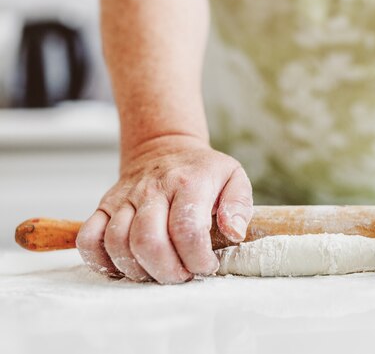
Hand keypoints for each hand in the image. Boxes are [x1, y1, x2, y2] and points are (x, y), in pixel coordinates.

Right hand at [76, 135, 252, 283]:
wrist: (164, 148)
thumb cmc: (203, 171)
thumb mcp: (233, 178)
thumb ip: (239, 206)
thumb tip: (235, 233)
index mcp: (189, 182)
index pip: (186, 228)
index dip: (197, 258)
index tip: (207, 266)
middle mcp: (153, 189)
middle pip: (148, 241)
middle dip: (168, 270)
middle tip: (183, 274)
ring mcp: (124, 197)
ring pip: (117, 243)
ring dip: (139, 270)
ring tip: (160, 271)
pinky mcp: (104, 206)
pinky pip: (89, 238)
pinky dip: (101, 260)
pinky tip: (127, 265)